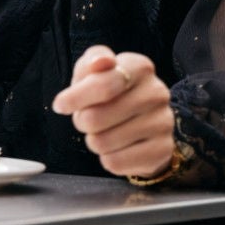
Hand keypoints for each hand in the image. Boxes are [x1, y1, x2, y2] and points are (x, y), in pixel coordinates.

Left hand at [51, 46, 174, 178]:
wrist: (144, 121)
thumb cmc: (112, 91)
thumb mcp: (96, 70)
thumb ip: (93, 61)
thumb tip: (100, 62)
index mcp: (140, 67)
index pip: (102, 85)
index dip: (75, 98)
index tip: (60, 105)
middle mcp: (156, 93)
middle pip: (96, 118)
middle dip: (83, 121)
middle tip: (88, 118)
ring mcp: (163, 123)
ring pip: (103, 142)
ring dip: (94, 140)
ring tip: (104, 131)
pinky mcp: (162, 150)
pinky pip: (115, 162)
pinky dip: (107, 158)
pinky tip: (117, 147)